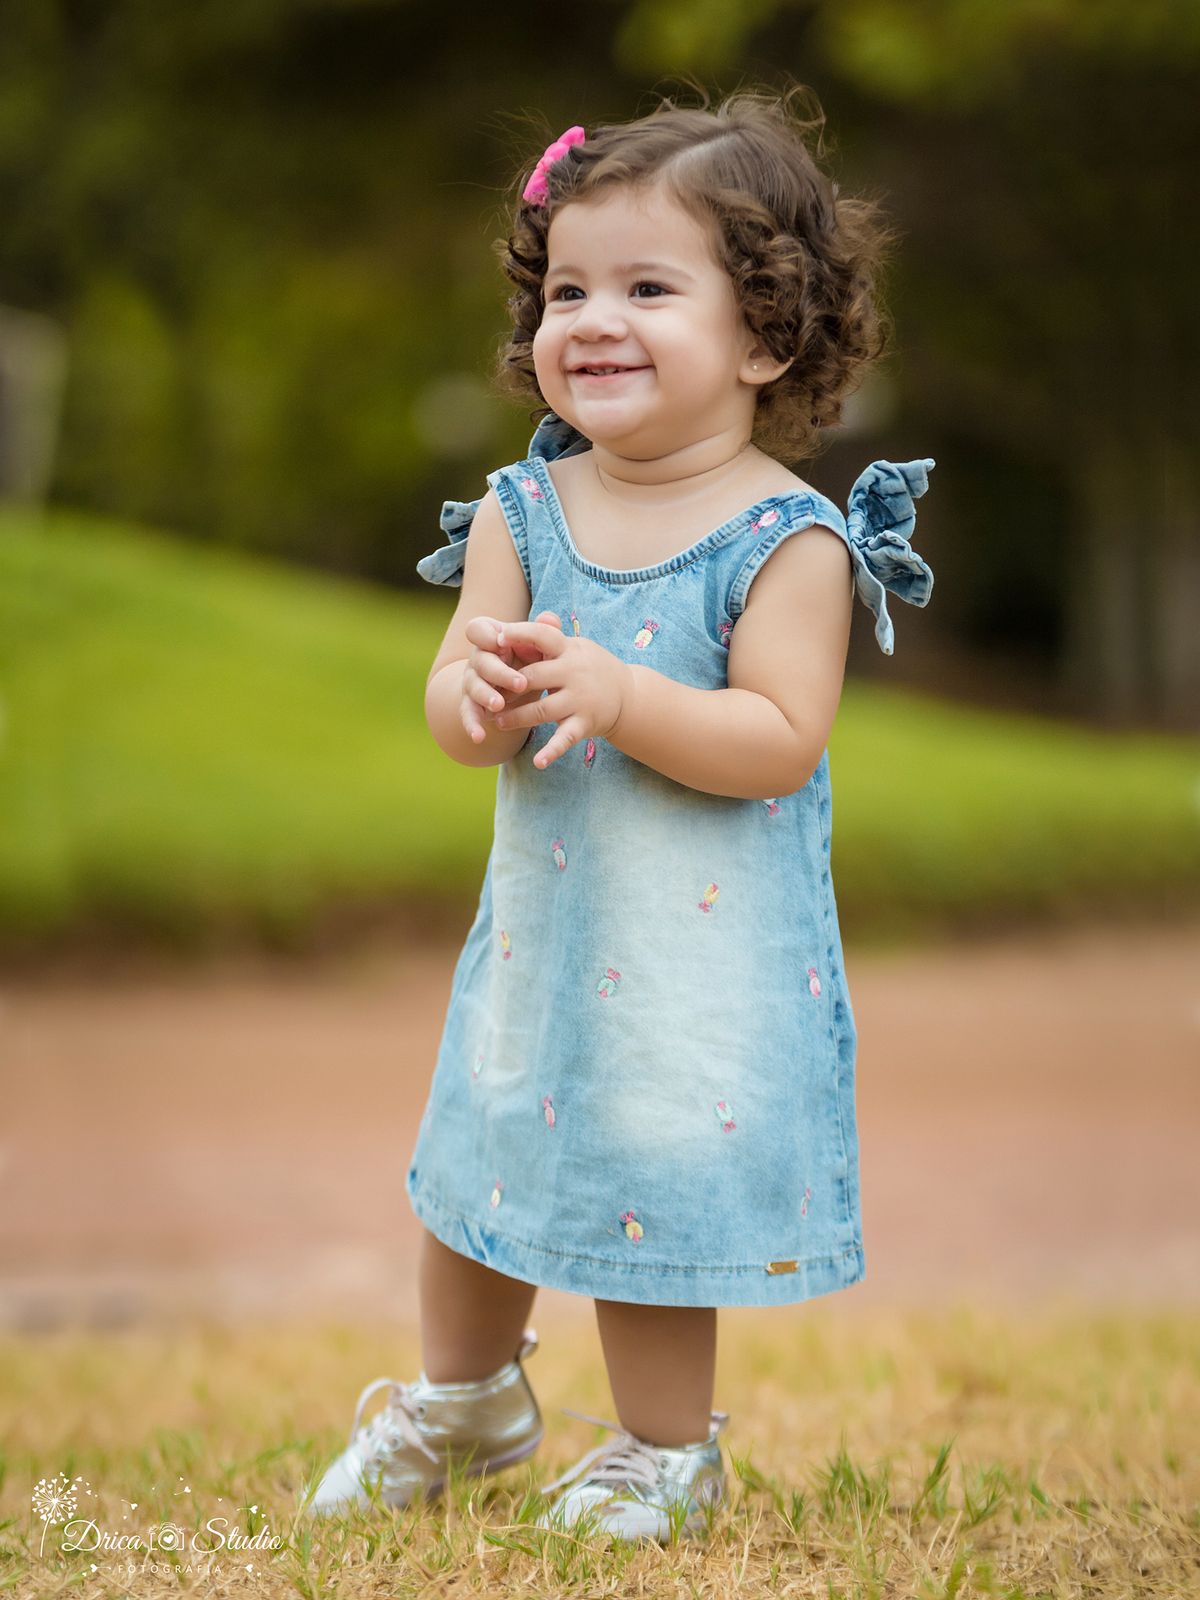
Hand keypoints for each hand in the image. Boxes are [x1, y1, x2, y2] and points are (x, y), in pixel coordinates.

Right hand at [460, 611, 559, 744]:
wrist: (517, 685)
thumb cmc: (529, 658)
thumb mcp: (537, 646)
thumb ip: (542, 632)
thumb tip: (550, 618)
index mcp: (491, 639)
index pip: (477, 629)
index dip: (486, 635)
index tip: (502, 640)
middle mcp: (478, 659)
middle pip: (481, 661)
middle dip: (499, 672)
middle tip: (521, 683)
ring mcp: (473, 682)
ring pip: (473, 687)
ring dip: (486, 696)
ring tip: (499, 705)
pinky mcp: (472, 705)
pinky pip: (469, 714)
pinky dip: (472, 725)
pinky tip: (478, 737)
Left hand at [492, 618, 632, 768]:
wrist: (628, 695)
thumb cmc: (590, 667)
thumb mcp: (574, 647)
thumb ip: (546, 637)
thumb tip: (511, 626)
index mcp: (569, 650)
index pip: (543, 636)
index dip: (520, 634)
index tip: (498, 638)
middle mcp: (575, 673)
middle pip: (532, 678)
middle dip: (506, 687)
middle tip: (486, 694)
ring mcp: (580, 700)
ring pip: (541, 711)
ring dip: (515, 717)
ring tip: (497, 721)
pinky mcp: (584, 723)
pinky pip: (566, 739)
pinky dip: (552, 752)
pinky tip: (538, 762)